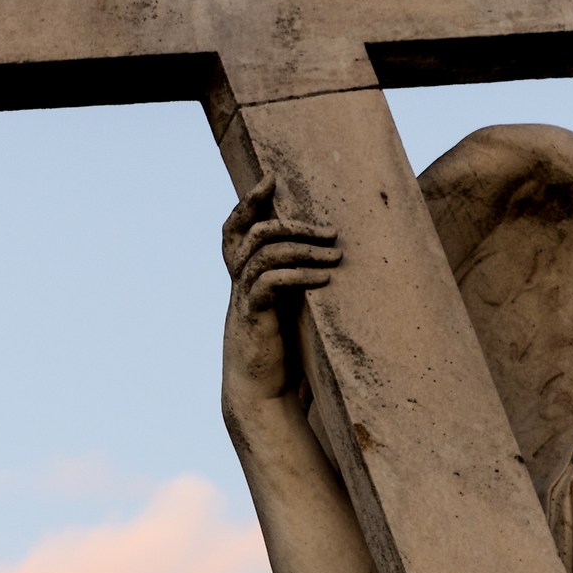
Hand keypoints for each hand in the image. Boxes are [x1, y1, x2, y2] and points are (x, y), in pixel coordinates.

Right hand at [220, 173, 340, 405]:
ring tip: (336, 253)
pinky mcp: (252, 316)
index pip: (236, 229)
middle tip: (329, 229)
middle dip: (292, 223)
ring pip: (264, 253)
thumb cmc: (281, 352)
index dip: (248, 200)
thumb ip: (297, 284)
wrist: (261, 394)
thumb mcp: (289, 310)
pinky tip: (324, 278)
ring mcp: (243, 298)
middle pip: (254, 233)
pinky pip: (270, 283)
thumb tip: (335, 259)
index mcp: (244, 276)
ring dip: (303, 248)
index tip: (271, 178)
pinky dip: (298, 274)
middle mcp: (238, 282)